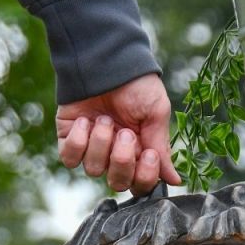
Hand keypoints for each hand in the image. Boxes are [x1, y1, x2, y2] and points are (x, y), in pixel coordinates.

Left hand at [56, 73, 182, 195]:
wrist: (106, 60)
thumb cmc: (136, 84)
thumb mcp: (156, 114)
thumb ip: (162, 149)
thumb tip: (174, 180)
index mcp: (141, 151)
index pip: (141, 184)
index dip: (145, 176)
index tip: (149, 153)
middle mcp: (116, 154)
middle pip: (118, 183)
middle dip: (122, 160)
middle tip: (125, 133)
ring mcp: (92, 148)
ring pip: (94, 169)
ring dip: (101, 144)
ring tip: (105, 119)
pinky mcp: (70, 138)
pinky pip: (70, 159)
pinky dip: (79, 142)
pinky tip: (86, 121)